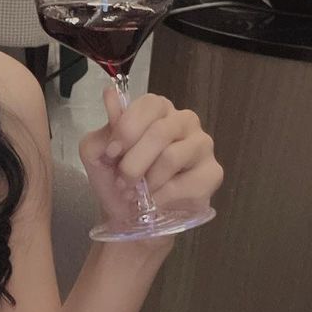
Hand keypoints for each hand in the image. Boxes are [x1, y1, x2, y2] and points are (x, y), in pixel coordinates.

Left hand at [78, 88, 223, 226]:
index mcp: (157, 109)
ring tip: (136, 194)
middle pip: (161, 132)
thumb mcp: (98, 154)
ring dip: (147, 182)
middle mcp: (184, 120)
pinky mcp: (212, 173)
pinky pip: (186, 184)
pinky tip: (155, 202)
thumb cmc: (115, 179)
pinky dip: (162, 198)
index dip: (127, 129)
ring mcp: (202, 145)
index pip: (149, 104)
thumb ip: (104, 129)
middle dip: (134, 163)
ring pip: (172, 157)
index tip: (111, 154)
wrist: (130, 216)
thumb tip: (109, 94)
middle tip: (122, 182)